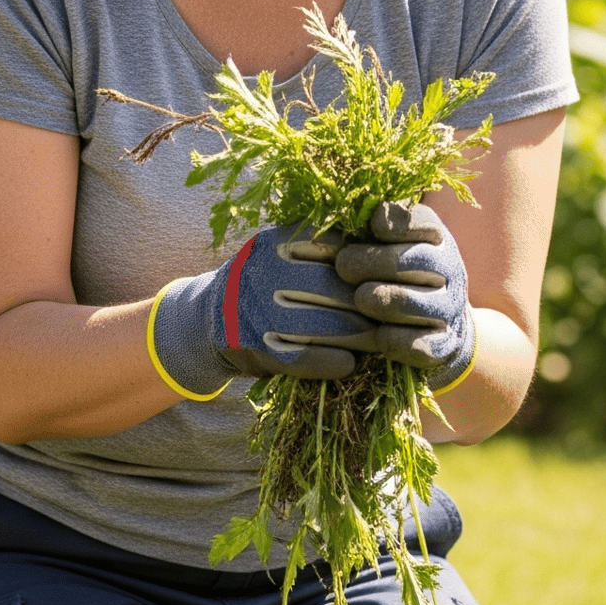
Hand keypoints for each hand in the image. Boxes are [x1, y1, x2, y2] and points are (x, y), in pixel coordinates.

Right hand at [149, 225, 377, 397]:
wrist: (207, 318)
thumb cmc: (264, 280)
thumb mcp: (283, 250)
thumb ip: (323, 245)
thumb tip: (388, 248)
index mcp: (276, 241)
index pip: (337, 246)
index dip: (370, 263)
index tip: (392, 275)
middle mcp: (262, 272)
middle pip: (336, 288)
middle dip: (372, 303)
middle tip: (398, 314)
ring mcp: (256, 312)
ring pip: (325, 326)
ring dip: (361, 336)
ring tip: (382, 339)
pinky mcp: (255, 349)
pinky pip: (305, 359)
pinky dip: (334, 362)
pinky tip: (351, 363)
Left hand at [335, 201, 476, 390]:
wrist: (441, 325)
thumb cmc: (401, 276)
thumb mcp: (392, 246)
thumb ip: (369, 230)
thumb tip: (334, 212)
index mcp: (437, 239)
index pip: (423, 222)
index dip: (398, 221)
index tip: (374, 225)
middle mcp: (450, 270)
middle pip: (414, 260)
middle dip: (373, 261)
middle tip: (344, 266)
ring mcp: (449, 308)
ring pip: (412, 303)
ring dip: (382, 299)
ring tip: (361, 298)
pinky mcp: (442, 344)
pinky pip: (416, 344)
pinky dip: (392, 339)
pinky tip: (376, 335)